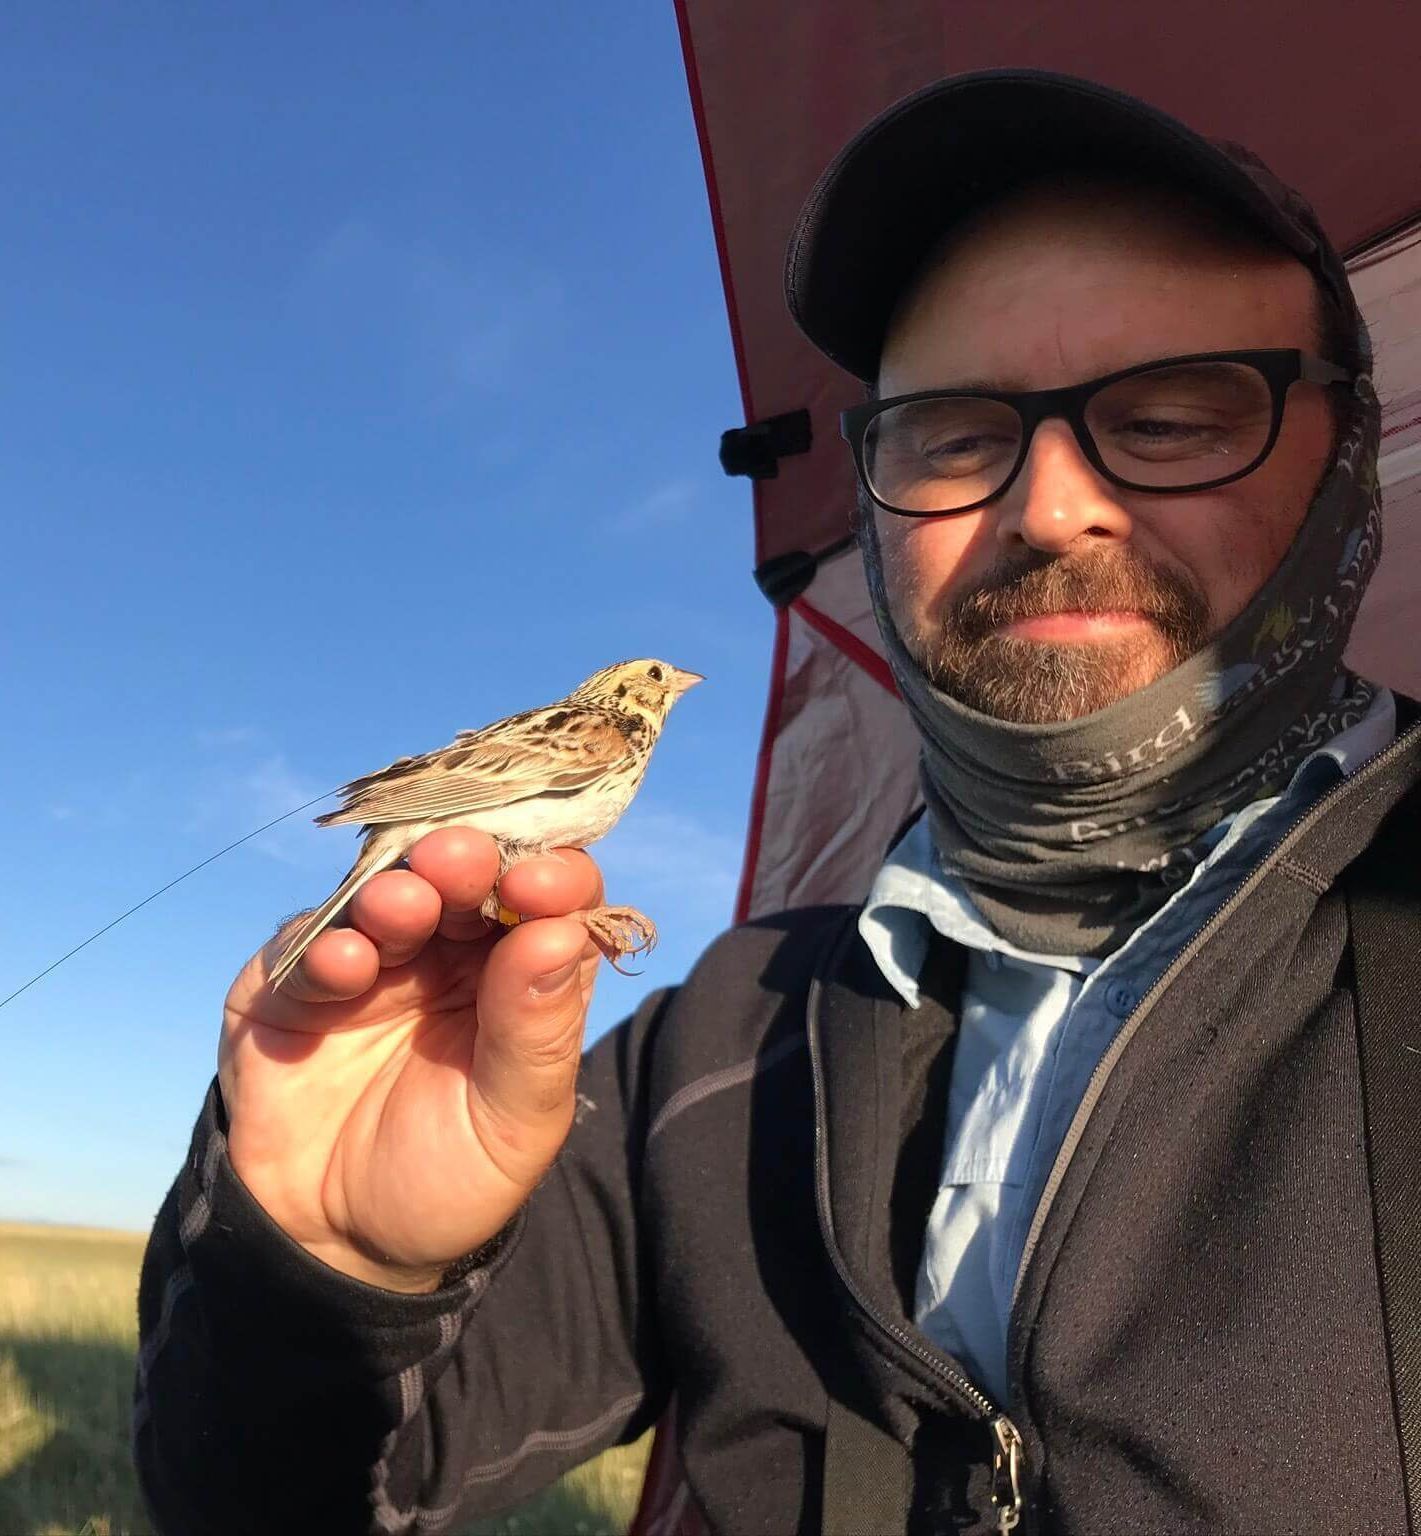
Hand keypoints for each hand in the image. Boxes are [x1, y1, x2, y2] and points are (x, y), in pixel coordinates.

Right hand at [219, 828, 602, 1292]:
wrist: (336, 1243)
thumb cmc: (448, 1179)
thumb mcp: (513, 1123)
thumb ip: (537, 1032)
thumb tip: (564, 933)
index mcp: (520, 974)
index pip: (552, 898)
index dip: (552, 879)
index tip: (541, 887)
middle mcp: (451, 952)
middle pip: (470, 877)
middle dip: (467, 861)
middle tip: (461, 862)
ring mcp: (372, 960)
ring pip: (387, 895)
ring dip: (398, 892)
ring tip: (403, 906)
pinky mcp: (295, 982)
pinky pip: (306, 946)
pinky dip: (326, 947)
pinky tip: (345, 966)